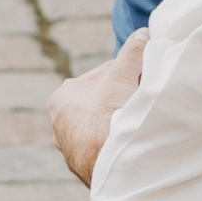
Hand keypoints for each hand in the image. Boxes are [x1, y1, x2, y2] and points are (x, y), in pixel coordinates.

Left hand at [49, 32, 147, 183]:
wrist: (108, 159)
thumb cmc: (108, 112)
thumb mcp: (123, 74)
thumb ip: (132, 52)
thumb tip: (142, 33)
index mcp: (62, 96)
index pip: (99, 78)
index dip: (124, 75)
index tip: (141, 78)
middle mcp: (59, 122)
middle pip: (97, 103)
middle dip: (118, 100)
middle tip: (141, 99)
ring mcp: (68, 147)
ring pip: (97, 127)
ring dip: (114, 123)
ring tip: (134, 123)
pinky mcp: (80, 166)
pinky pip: (100, 149)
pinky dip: (112, 144)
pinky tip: (127, 143)